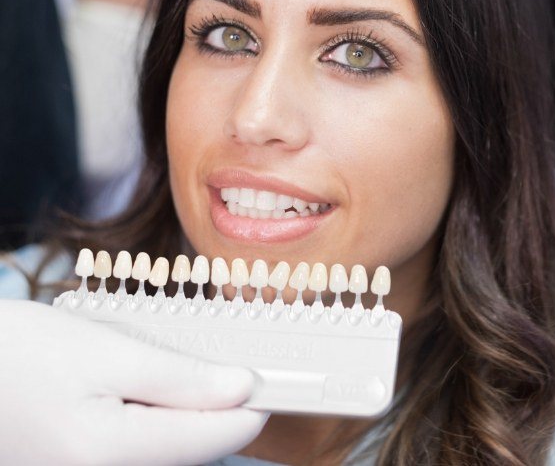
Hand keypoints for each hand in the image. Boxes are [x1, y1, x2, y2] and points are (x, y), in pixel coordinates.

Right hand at [0, 300, 266, 464]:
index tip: (275, 377)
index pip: (214, 438)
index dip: (251, 406)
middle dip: (218, 404)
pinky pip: (143, 446)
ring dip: (188, 408)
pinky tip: (150, 384)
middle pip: (194, 447)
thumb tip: (241, 388)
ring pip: (170, 447)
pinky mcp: (88, 464)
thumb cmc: (23, 354)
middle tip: (230, 359)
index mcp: (111, 454)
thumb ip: (179, 379)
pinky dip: (159, 415)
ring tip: (183, 366)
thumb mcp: (107, 354)